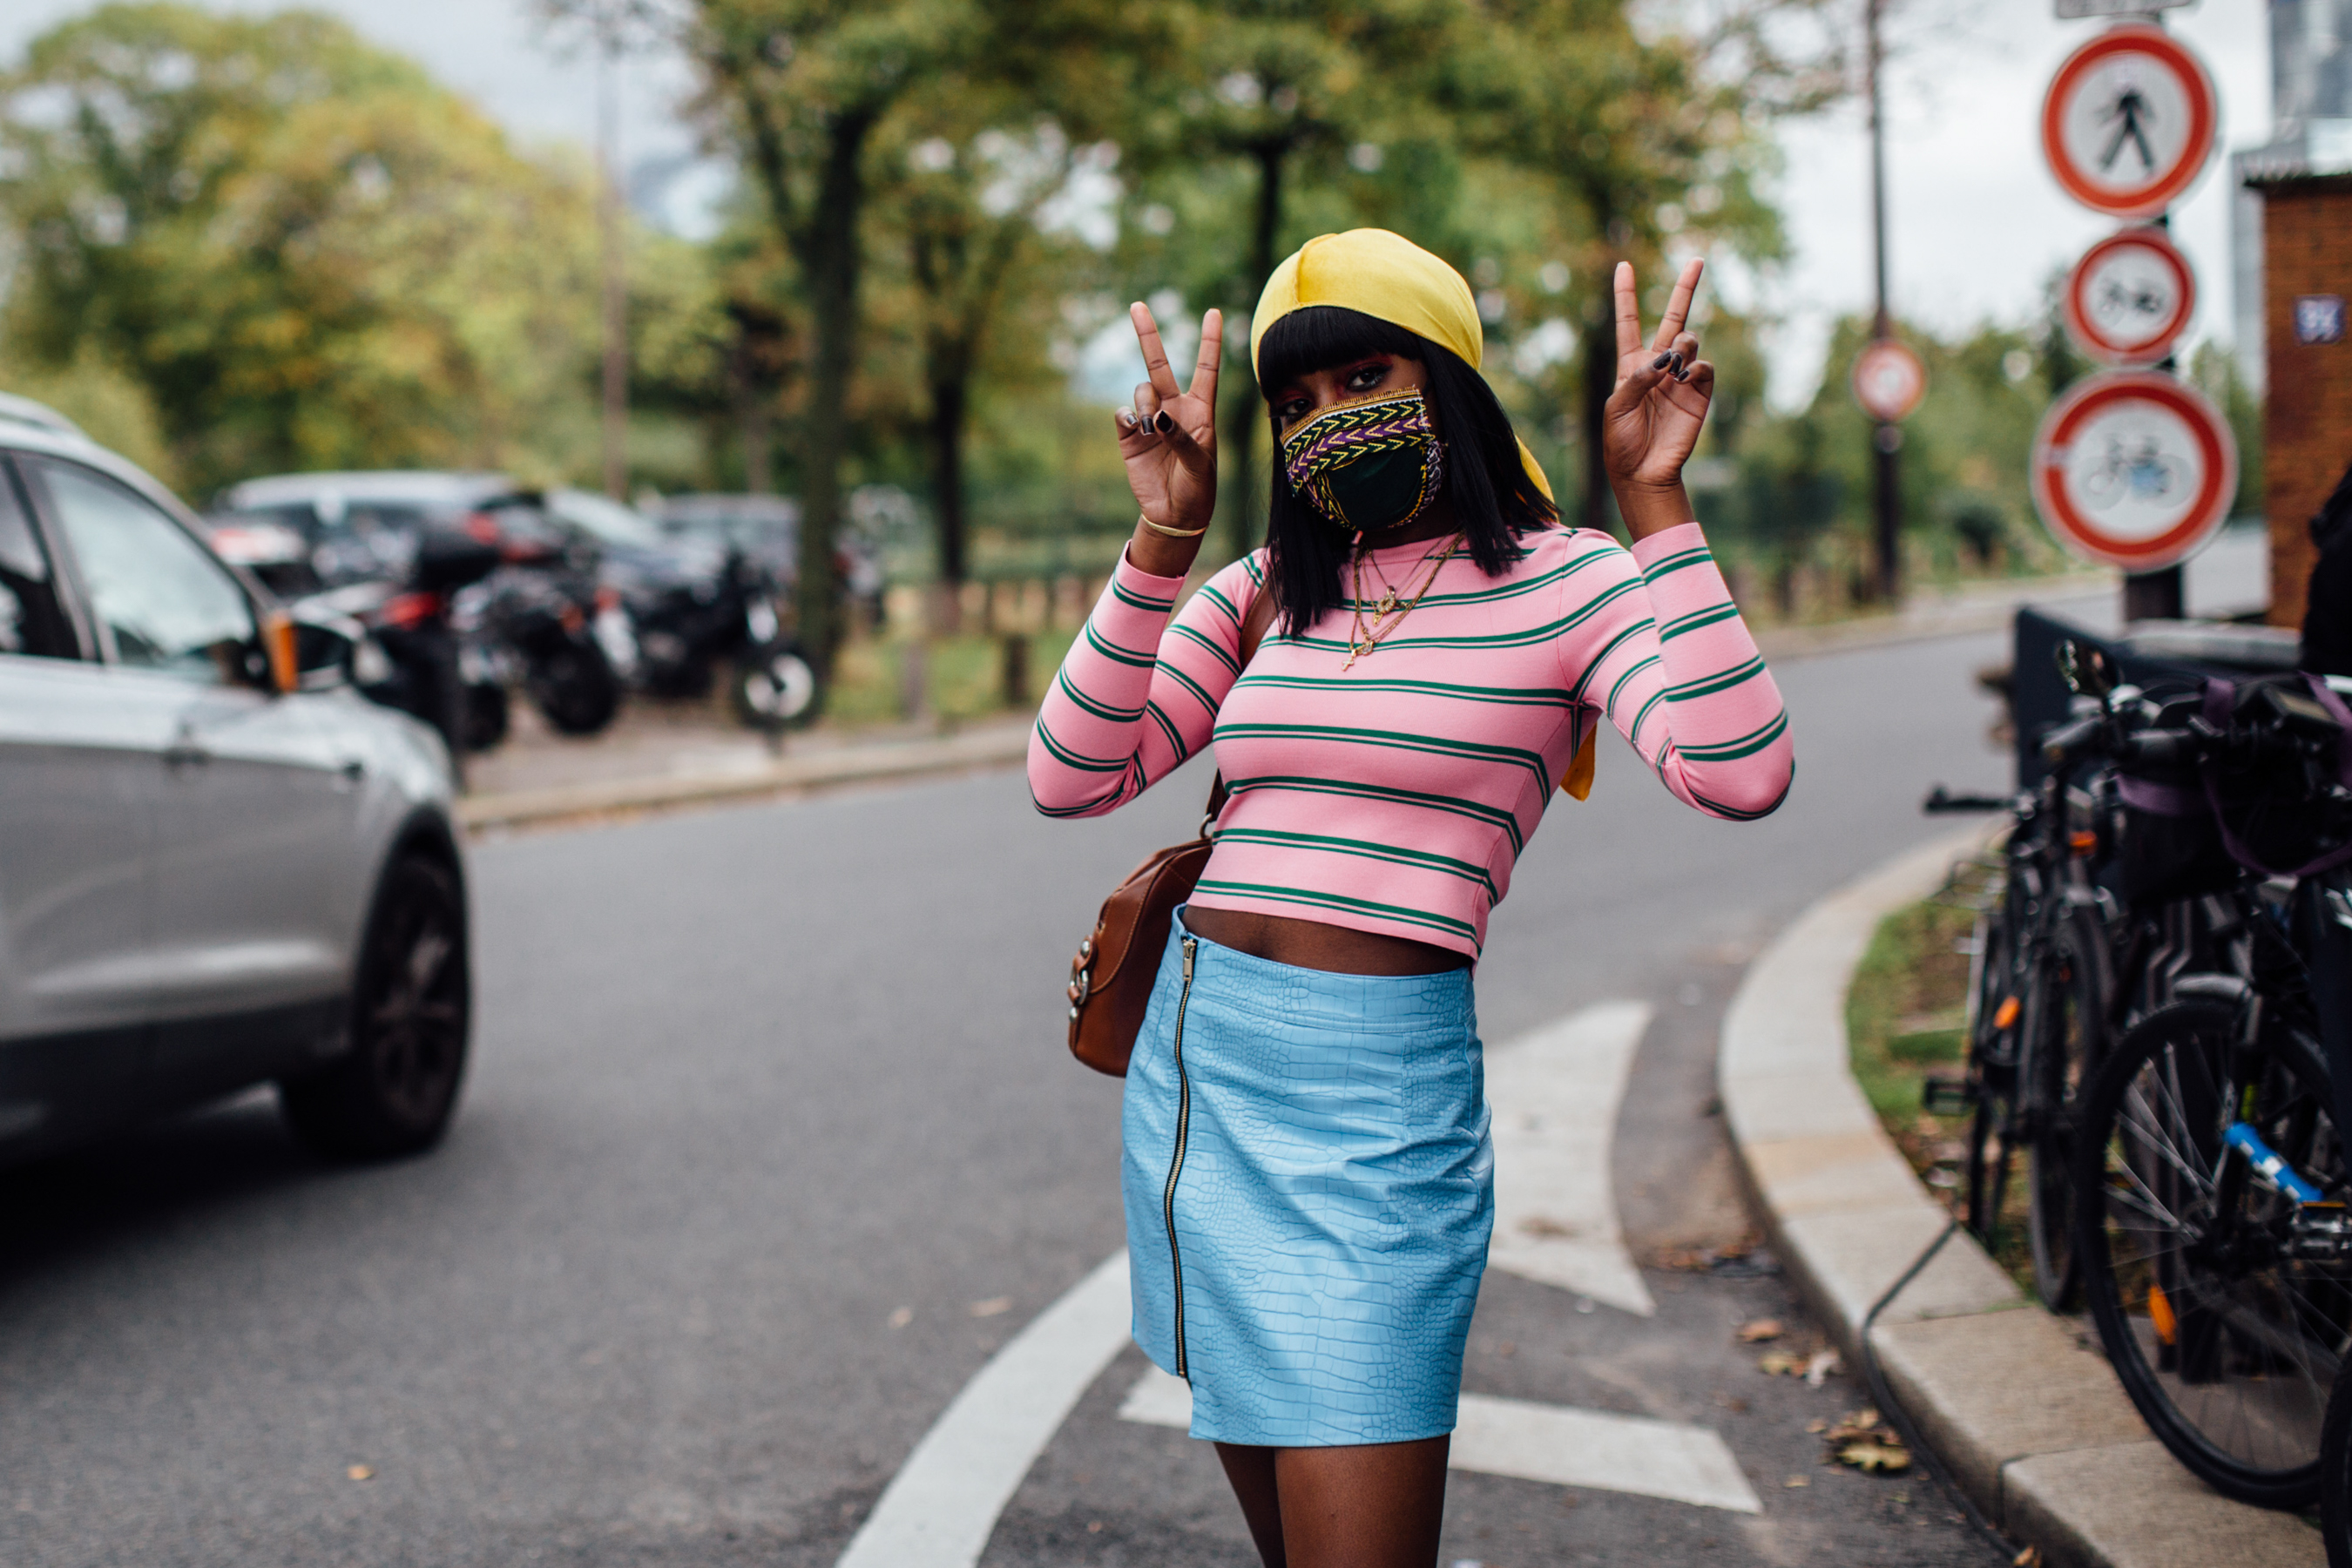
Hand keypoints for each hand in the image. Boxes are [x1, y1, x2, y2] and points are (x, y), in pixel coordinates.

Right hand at [1117, 303, 1220, 566]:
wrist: (1174, 514)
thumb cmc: (1198, 488)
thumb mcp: (1200, 463)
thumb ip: (1181, 437)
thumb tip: (1156, 418)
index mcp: (1201, 411)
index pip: (1206, 368)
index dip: (1209, 341)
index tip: (1214, 312)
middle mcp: (1174, 409)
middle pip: (1160, 364)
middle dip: (1148, 335)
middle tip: (1137, 306)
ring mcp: (1150, 421)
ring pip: (1141, 391)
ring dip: (1146, 403)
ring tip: (1152, 430)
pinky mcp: (1129, 437)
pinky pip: (1123, 413)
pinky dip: (1128, 418)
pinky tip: (1137, 431)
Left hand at [1601, 259, 1712, 538]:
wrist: (1644, 473)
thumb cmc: (1622, 443)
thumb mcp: (1617, 408)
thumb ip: (1637, 378)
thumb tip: (1666, 358)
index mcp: (1631, 366)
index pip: (1628, 323)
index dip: (1626, 295)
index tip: (1624, 266)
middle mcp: (1659, 366)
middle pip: (1673, 319)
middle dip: (1685, 289)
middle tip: (1697, 259)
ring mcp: (1681, 378)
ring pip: (1690, 341)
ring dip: (1683, 345)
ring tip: (1675, 365)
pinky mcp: (1700, 393)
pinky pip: (1705, 367)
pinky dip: (1696, 367)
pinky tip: (1684, 380)